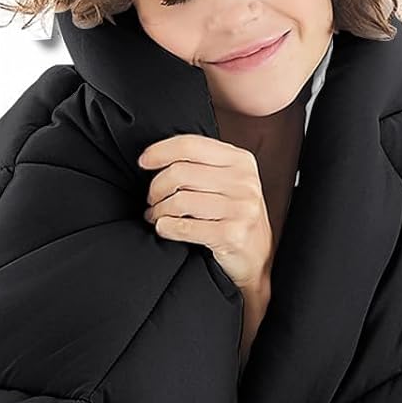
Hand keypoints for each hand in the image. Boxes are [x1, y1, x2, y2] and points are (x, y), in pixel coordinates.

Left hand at [137, 134, 272, 297]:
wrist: (258, 256)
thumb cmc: (235, 215)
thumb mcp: (228, 181)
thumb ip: (201, 164)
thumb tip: (155, 156)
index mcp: (241, 161)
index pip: (190, 145)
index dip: (160, 151)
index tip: (144, 161)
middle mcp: (244, 182)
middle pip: (180, 173)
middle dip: (156, 188)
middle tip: (152, 199)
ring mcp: (240, 209)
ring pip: (179, 200)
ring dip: (158, 210)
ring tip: (157, 216)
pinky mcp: (231, 235)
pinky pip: (183, 227)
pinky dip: (165, 227)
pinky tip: (164, 227)